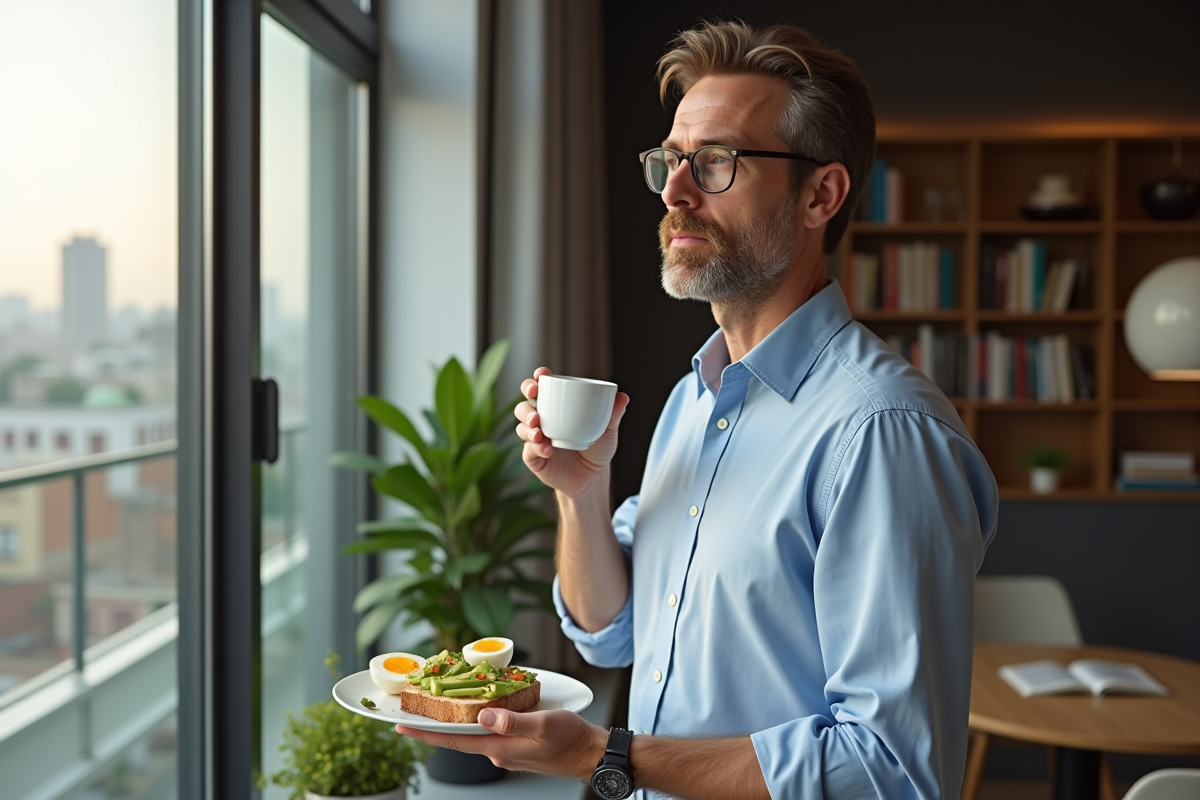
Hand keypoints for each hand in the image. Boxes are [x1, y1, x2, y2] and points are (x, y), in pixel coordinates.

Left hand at [396, 708, 606, 779]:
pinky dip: (478, 718)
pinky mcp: (516, 745)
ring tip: (439, 701)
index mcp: (500, 748)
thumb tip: (483, 715)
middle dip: (435, 723)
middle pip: (459, 736)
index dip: (426, 734)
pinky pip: (490, 731)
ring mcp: (507, 749)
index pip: (454, 740)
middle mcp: (498, 751)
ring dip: (456, 719)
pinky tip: (478, 705)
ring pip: (475, 732)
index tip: (402, 726)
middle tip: (413, 708)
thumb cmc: (572, 739)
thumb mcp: (544, 723)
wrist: (591, 755)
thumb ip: (512, 720)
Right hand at [513, 367, 629, 497]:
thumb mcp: (608, 431)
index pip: (541, 388)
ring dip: (527, 425)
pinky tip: (547, 449)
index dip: (536, 379)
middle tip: (534, 400)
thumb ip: (613, 414)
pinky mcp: (534, 458)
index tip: (541, 375)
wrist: (593, 478)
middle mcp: (542, 421)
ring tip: (538, 430)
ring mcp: (535, 439)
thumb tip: (623, 396)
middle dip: (526, 400)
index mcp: (556, 408)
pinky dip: (535, 447)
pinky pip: (528, 450)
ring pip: (521, 426)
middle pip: (524, 405)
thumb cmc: (597, 449)